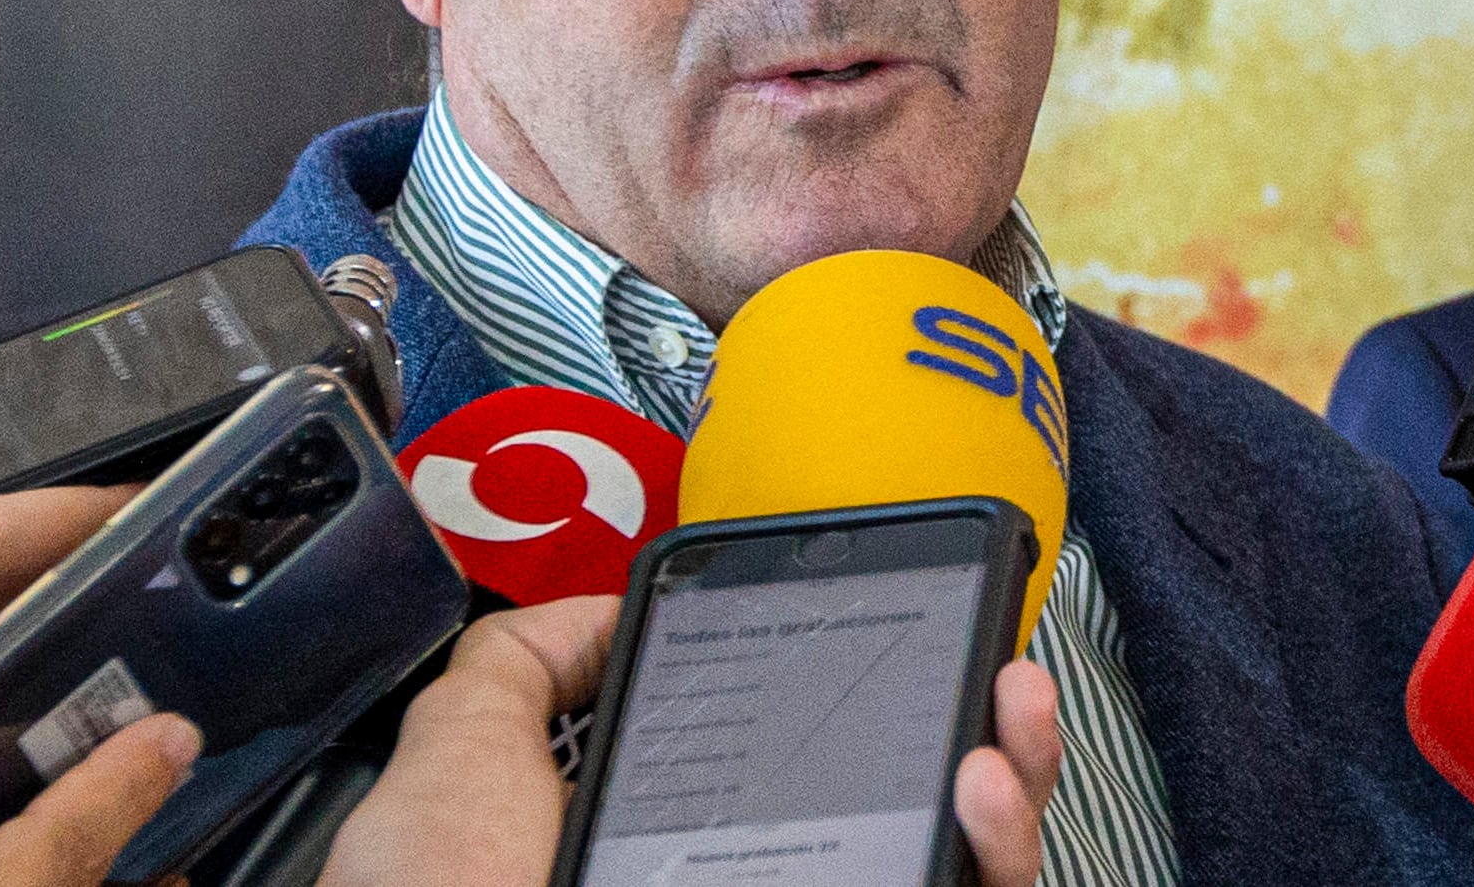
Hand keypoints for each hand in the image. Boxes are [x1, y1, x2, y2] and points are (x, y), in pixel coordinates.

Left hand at [319, 610, 1060, 886]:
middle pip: (916, 809)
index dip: (879, 695)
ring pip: (971, 863)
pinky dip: (1000, 848)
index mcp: (679, 843)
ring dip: (1014, 778)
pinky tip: (975, 791)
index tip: (907, 633)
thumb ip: (524, 667)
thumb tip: (598, 613)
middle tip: (990, 671)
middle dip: (981, 727)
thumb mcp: (459, 759)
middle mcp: (765, 880)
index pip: (815, 767)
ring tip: (992, 733)